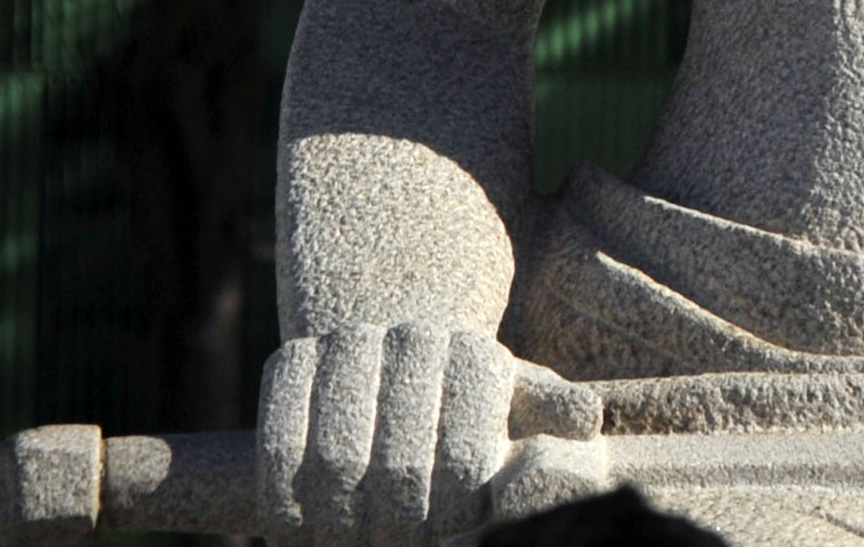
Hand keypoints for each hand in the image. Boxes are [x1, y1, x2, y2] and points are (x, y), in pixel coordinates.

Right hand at [254, 326, 585, 541]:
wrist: (390, 359)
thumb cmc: (461, 405)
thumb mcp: (511, 407)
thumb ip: (543, 414)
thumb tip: (586, 421)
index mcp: (477, 355)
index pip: (466, 459)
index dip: (452, 515)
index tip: (447, 534)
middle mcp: (415, 337)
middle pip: (399, 468)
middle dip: (397, 526)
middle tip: (397, 545)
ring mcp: (348, 343)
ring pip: (336, 460)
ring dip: (340, 522)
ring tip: (353, 542)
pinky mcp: (290, 357)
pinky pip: (278, 443)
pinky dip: (285, 496)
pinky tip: (298, 527)